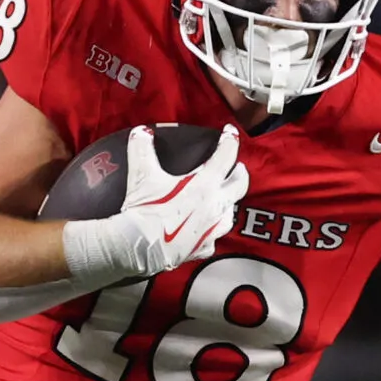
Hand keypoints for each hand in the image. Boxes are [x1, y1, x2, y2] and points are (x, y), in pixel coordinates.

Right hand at [70, 123, 247, 281]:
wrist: (139, 246)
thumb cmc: (145, 209)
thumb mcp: (141, 175)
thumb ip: (142, 149)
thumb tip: (142, 132)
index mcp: (205, 185)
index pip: (225, 157)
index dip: (230, 141)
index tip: (230, 133)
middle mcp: (215, 206)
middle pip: (239, 186)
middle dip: (240, 174)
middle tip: (238, 168)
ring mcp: (212, 229)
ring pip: (230, 214)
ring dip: (229, 203)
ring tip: (224, 198)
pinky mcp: (204, 247)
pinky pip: (214, 237)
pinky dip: (211, 230)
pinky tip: (206, 229)